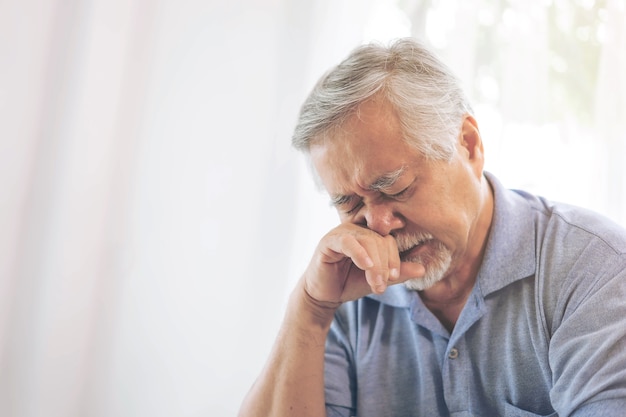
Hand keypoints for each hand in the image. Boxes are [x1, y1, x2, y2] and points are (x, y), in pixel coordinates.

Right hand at [302, 223, 424, 306]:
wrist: (325, 294)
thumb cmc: (350, 282)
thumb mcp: (378, 279)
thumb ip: (398, 272)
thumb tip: (423, 269)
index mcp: (371, 233)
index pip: (390, 239)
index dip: (395, 257)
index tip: (395, 277)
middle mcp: (358, 228)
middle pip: (381, 239)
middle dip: (385, 265)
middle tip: (382, 285)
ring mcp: (343, 231)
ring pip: (368, 240)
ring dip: (375, 265)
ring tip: (375, 285)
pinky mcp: (329, 240)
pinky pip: (349, 241)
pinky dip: (360, 253)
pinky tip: (366, 266)